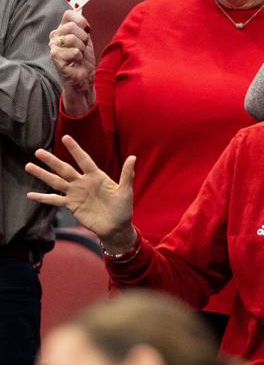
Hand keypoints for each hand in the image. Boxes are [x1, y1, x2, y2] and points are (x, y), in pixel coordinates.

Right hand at [26, 135, 135, 250]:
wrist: (116, 227)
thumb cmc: (123, 208)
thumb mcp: (126, 190)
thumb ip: (127, 174)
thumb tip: (133, 157)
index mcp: (97, 176)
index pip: (84, 160)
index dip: (75, 149)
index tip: (65, 137)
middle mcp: (83, 182)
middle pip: (64, 169)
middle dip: (51, 161)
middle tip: (38, 151)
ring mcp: (75, 194)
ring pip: (56, 182)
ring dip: (43, 175)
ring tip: (29, 166)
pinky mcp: (71, 205)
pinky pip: (54, 200)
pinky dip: (42, 198)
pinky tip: (30, 195)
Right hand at [49, 10, 95, 115]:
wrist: (83, 78)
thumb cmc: (83, 60)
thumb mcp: (86, 40)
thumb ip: (82, 25)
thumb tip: (80, 7)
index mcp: (62, 29)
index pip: (69, 14)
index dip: (81, 21)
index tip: (87, 31)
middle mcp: (55, 36)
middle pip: (72, 26)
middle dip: (84, 38)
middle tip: (82, 47)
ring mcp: (53, 46)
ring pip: (74, 39)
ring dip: (82, 49)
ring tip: (79, 55)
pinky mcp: (54, 57)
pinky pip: (74, 52)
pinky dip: (79, 58)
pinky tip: (75, 62)